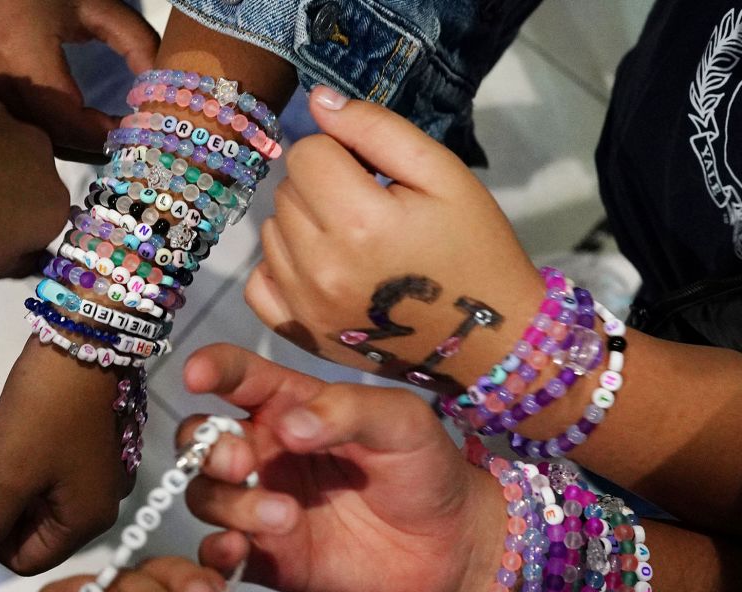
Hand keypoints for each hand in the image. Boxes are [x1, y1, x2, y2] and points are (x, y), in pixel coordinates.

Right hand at [0, 0, 158, 158]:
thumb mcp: (96, 4)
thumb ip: (136, 42)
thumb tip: (159, 89)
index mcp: (21, 53)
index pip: (65, 116)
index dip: (101, 133)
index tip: (134, 130)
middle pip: (47, 135)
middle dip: (89, 143)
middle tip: (126, 139)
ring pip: (31, 137)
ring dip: (70, 143)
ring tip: (105, 135)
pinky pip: (18, 127)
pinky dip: (50, 134)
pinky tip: (76, 127)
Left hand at [0, 338, 131, 574]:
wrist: (83, 341)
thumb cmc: (45, 412)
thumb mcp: (6, 475)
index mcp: (87, 519)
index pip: (27, 559)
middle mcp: (99, 501)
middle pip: (29, 525)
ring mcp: (96, 470)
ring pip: (33, 493)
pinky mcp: (89, 441)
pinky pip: (46, 466)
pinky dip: (19, 454)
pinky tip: (5, 426)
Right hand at [176, 344, 505, 591]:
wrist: (451, 547)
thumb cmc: (423, 467)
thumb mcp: (401, 421)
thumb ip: (347, 411)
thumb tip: (287, 426)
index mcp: (287, 406)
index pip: (236, 377)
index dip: (210, 368)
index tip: (197, 374)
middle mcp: (262, 452)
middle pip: (199, 439)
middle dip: (207, 447)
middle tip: (244, 461)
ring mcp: (257, 505)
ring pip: (205, 495)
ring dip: (230, 503)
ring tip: (284, 518)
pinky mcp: (264, 556)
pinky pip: (217, 553)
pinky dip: (215, 552)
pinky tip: (238, 551)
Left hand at [246, 86, 543, 391]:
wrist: (488, 337)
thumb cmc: (473, 247)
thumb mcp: (443, 174)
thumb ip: (376, 129)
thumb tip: (318, 101)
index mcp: (360, 221)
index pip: (306, 153)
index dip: (340, 153)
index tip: (373, 175)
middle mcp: (321, 267)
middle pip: (287, 191)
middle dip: (322, 187)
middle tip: (369, 208)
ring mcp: (305, 305)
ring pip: (271, 231)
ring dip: (302, 225)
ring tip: (351, 240)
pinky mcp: (299, 332)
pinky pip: (256, 283)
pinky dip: (280, 267)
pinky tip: (318, 267)